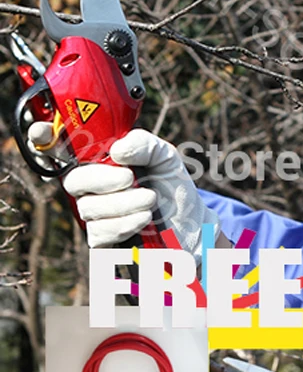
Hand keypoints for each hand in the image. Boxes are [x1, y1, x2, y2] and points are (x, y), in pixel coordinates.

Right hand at [30, 125, 218, 260]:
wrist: (192, 222)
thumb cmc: (172, 185)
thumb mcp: (165, 156)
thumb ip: (144, 144)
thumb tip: (116, 150)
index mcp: (100, 159)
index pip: (59, 147)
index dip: (42, 138)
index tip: (41, 132)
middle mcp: (91, 185)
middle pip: (74, 181)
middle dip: (104, 179)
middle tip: (131, 178)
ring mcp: (94, 213)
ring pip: (90, 208)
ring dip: (125, 203)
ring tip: (151, 200)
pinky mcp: (103, 239)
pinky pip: (99, 232)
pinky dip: (125, 223)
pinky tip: (145, 218)